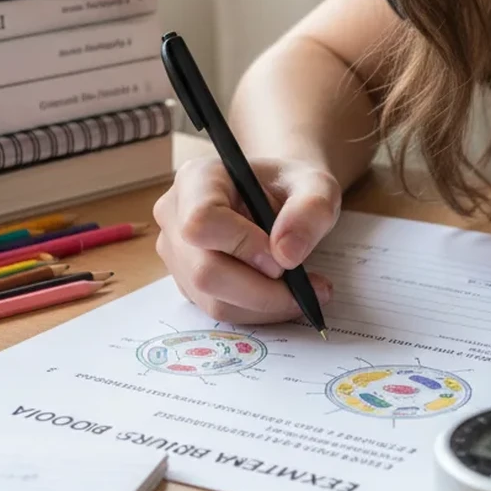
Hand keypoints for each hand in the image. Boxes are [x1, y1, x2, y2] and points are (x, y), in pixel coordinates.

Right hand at [153, 156, 338, 322]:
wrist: (279, 196)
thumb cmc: (291, 186)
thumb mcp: (315, 185)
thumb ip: (311, 210)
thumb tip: (287, 255)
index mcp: (197, 179)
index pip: (202, 221)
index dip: (243, 245)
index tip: (283, 257)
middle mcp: (175, 216)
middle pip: (205, 272)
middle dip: (261, 290)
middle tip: (305, 286)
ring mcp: (177, 254)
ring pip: (213, 300)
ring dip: (265, 306)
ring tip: (305, 292)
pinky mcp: (188, 283)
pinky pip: (221, 309)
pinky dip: (258, 311)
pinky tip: (285, 295)